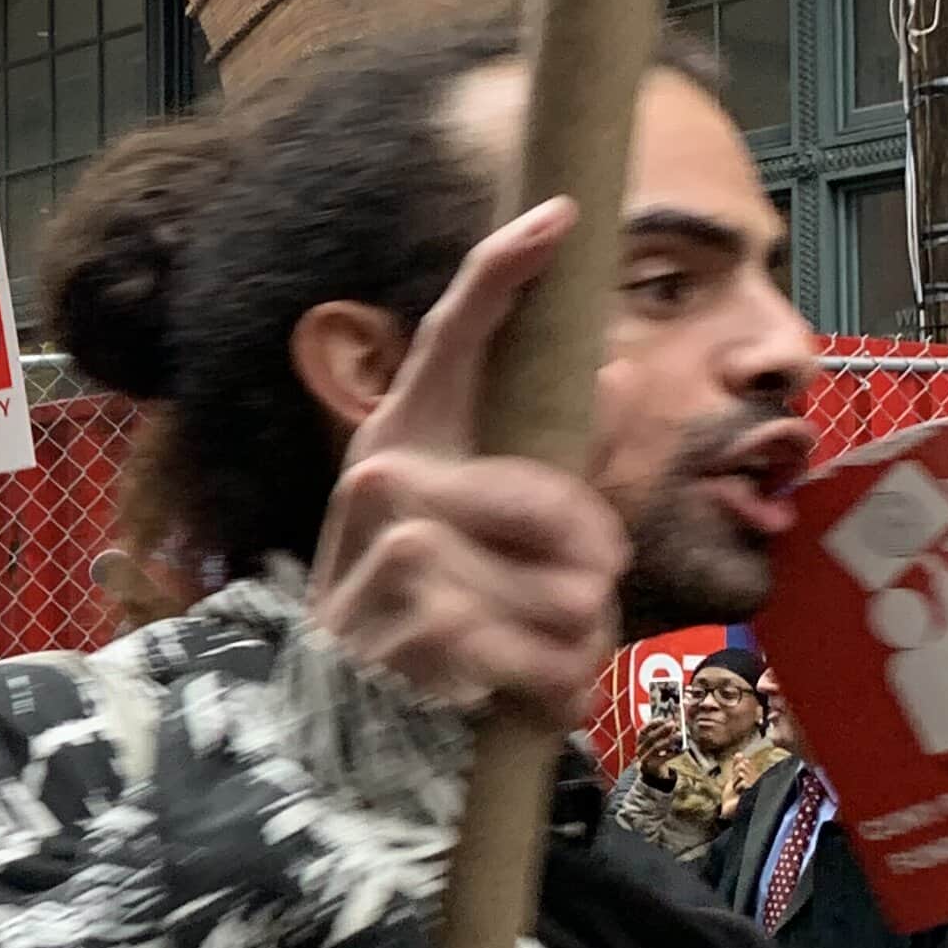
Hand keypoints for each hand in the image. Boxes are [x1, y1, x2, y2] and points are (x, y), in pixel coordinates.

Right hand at [308, 199, 628, 729]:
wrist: (335, 733)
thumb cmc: (416, 620)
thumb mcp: (463, 536)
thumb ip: (543, 467)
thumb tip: (612, 378)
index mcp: (399, 444)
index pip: (451, 337)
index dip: (505, 269)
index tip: (560, 214)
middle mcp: (381, 481)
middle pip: (564, 503)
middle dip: (592, 567)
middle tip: (568, 606)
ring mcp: (395, 551)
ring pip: (569, 587)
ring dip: (574, 640)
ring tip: (531, 658)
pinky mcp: (417, 625)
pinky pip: (547, 650)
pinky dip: (556, 687)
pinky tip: (522, 698)